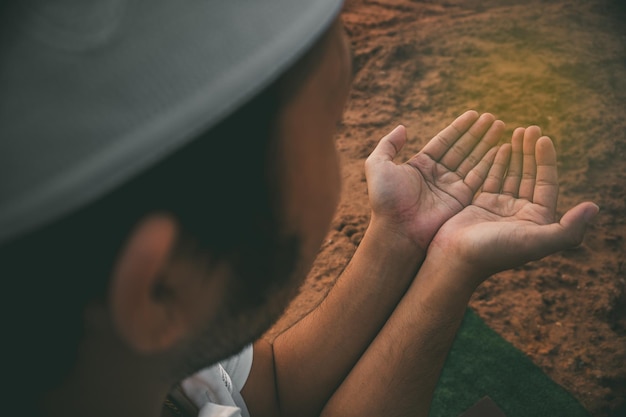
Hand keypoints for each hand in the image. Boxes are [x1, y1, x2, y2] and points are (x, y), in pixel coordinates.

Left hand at [365, 110, 504, 250]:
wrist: (397, 230)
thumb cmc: (386, 199)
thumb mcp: (377, 165)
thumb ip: (388, 145)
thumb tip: (402, 127)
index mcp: (420, 165)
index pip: (444, 141)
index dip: (459, 127)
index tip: (474, 114)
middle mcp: (437, 175)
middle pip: (461, 148)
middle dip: (477, 133)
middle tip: (493, 117)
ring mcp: (451, 187)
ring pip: (473, 160)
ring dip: (487, 143)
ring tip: (501, 126)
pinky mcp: (461, 200)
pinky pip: (479, 177)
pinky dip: (490, 163)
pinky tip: (502, 148)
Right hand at [430, 126, 598, 288]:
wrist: (456, 260)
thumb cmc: (495, 252)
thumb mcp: (536, 241)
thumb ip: (568, 229)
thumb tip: (595, 207)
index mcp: (537, 220)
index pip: (547, 183)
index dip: (547, 160)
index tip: (543, 138)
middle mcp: (521, 213)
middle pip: (530, 175)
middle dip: (530, 151)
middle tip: (529, 127)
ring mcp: (500, 208)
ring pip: (512, 174)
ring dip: (515, 153)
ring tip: (515, 130)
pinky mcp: (481, 204)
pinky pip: (492, 178)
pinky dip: (497, 162)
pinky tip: (499, 146)